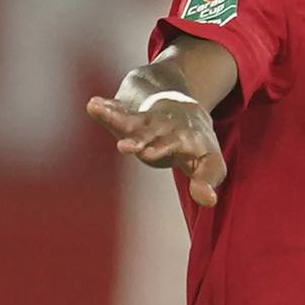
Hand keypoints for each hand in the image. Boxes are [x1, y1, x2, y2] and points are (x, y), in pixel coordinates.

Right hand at [86, 96, 226, 206]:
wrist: (188, 114)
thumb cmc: (199, 146)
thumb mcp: (212, 163)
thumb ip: (208, 181)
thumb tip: (209, 200)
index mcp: (184, 136)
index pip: (174, 142)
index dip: (162, 146)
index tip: (149, 153)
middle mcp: (163, 127)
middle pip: (150, 132)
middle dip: (138, 138)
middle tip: (123, 146)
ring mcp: (146, 123)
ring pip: (130, 119)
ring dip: (114, 115)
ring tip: (95, 107)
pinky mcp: (131, 120)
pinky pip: (118, 113)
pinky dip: (106, 109)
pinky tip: (93, 105)